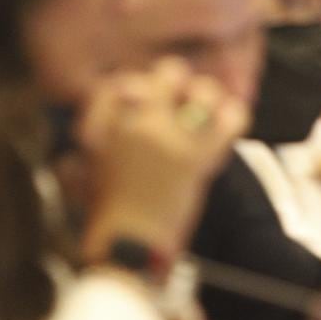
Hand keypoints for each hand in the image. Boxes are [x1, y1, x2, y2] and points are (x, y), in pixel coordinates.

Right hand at [77, 58, 247, 262]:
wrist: (128, 247)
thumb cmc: (107, 216)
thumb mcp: (86, 175)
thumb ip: (91, 148)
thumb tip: (99, 127)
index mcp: (105, 128)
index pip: (119, 83)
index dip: (132, 85)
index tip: (138, 95)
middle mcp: (140, 124)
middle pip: (169, 72)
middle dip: (176, 79)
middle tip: (178, 95)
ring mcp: (172, 138)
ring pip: (204, 91)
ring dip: (208, 96)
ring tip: (205, 108)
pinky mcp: (199, 158)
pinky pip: (231, 120)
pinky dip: (234, 116)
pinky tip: (228, 121)